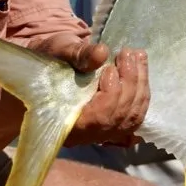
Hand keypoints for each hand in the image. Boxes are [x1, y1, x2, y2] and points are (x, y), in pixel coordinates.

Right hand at [30, 35, 149, 146]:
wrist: (44, 70)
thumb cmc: (48, 60)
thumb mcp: (58, 50)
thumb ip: (78, 54)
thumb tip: (101, 53)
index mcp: (66, 121)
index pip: (100, 117)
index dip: (112, 93)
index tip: (111, 67)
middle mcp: (84, 134)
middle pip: (120, 115)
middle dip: (131, 82)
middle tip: (129, 53)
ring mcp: (100, 134)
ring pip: (131, 117)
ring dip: (140, 85)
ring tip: (138, 57)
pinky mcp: (112, 127)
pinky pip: (135, 117)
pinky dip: (142, 94)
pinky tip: (142, 72)